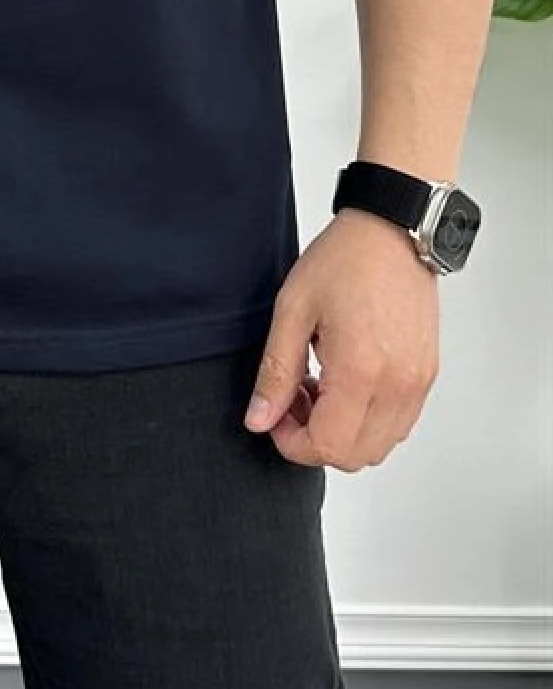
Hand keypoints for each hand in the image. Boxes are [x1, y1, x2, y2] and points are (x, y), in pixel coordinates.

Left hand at [243, 207, 440, 469]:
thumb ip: (275, 372)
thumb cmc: (346, 259)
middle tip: (294, 399)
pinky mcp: (427, 374)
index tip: (276, 416)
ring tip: (320, 386)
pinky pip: (398, 423)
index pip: (327, 447)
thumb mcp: (292, 310)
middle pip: (355, 457)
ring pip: (379, 445)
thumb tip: (260, 419)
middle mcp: (398, 384)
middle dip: (316, 440)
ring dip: (344, 432)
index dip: (292, 442)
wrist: (393, 231)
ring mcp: (418, 382)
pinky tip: (346, 382)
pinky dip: (368, 419)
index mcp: (361, 370)